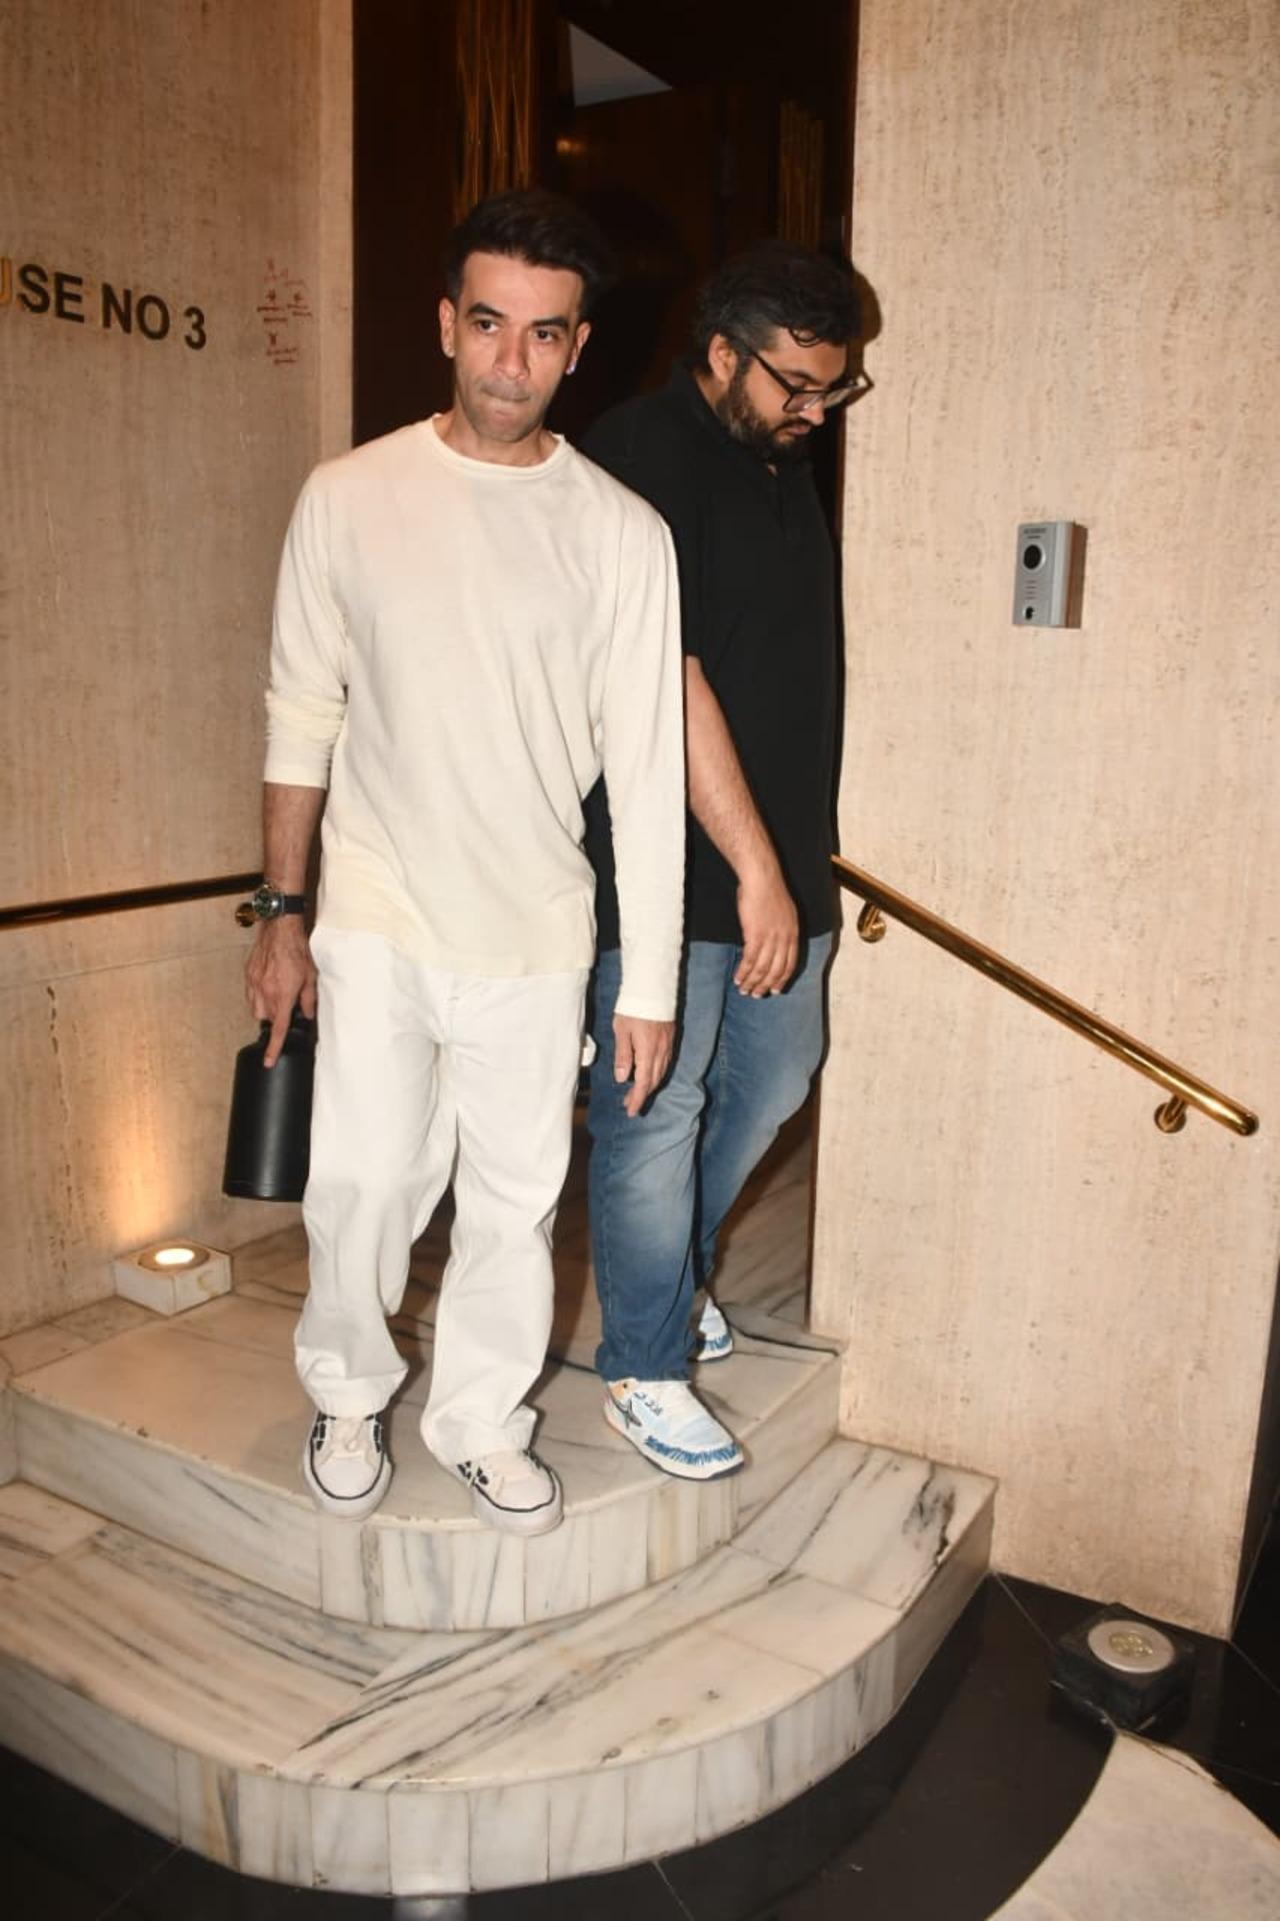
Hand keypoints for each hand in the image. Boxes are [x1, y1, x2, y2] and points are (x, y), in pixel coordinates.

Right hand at [245, 917, 316, 1065]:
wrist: (280, 928)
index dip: (273, 1047)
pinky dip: (258, 996)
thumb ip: (309, 999)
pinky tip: (268, 985)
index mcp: (283, 995)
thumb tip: (308, 1015)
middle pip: (266, 1019)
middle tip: (287, 1005)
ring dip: (266, 1008)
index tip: (268, 1061)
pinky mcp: (248, 975)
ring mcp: (254, 983)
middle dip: (275, 1018)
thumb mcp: (311, 976)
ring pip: (256, 1009)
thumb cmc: (297, 949)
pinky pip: (250, 995)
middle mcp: (265, 992)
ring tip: (277, 994)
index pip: (277, 1028)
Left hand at [612, 1014, 674, 1117]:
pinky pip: (665, 1063)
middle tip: (629, 1105)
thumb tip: (621, 1078)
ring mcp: (668, 1045)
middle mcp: (661, 1051)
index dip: (637, 1099)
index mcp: (648, 1051)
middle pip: (653, 1081)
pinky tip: (648, 1074)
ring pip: (661, 1073)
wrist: (653, 987)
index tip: (631, 1111)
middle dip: (642, 1095)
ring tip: (636, 1092)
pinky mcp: (670, 1039)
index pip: (643, 1083)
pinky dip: (656, 1074)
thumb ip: (623, 1055)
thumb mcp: (621, 1031)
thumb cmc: (633, 1007)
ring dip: (649, 1085)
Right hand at [735, 862, 798, 996]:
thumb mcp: (783, 912)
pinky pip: (749, 961)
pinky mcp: (755, 936)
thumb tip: (772, 941)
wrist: (762, 878)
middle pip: (776, 971)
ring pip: (762, 969)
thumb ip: (780, 929)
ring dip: (752, 982)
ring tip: (744, 991)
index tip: (776, 990)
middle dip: (766, 986)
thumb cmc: (768, 890)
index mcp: (793, 933)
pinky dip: (743, 972)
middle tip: (757, 995)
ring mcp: (771, 938)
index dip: (782, 979)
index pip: (790, 964)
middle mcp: (785, 939)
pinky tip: (737, 978)